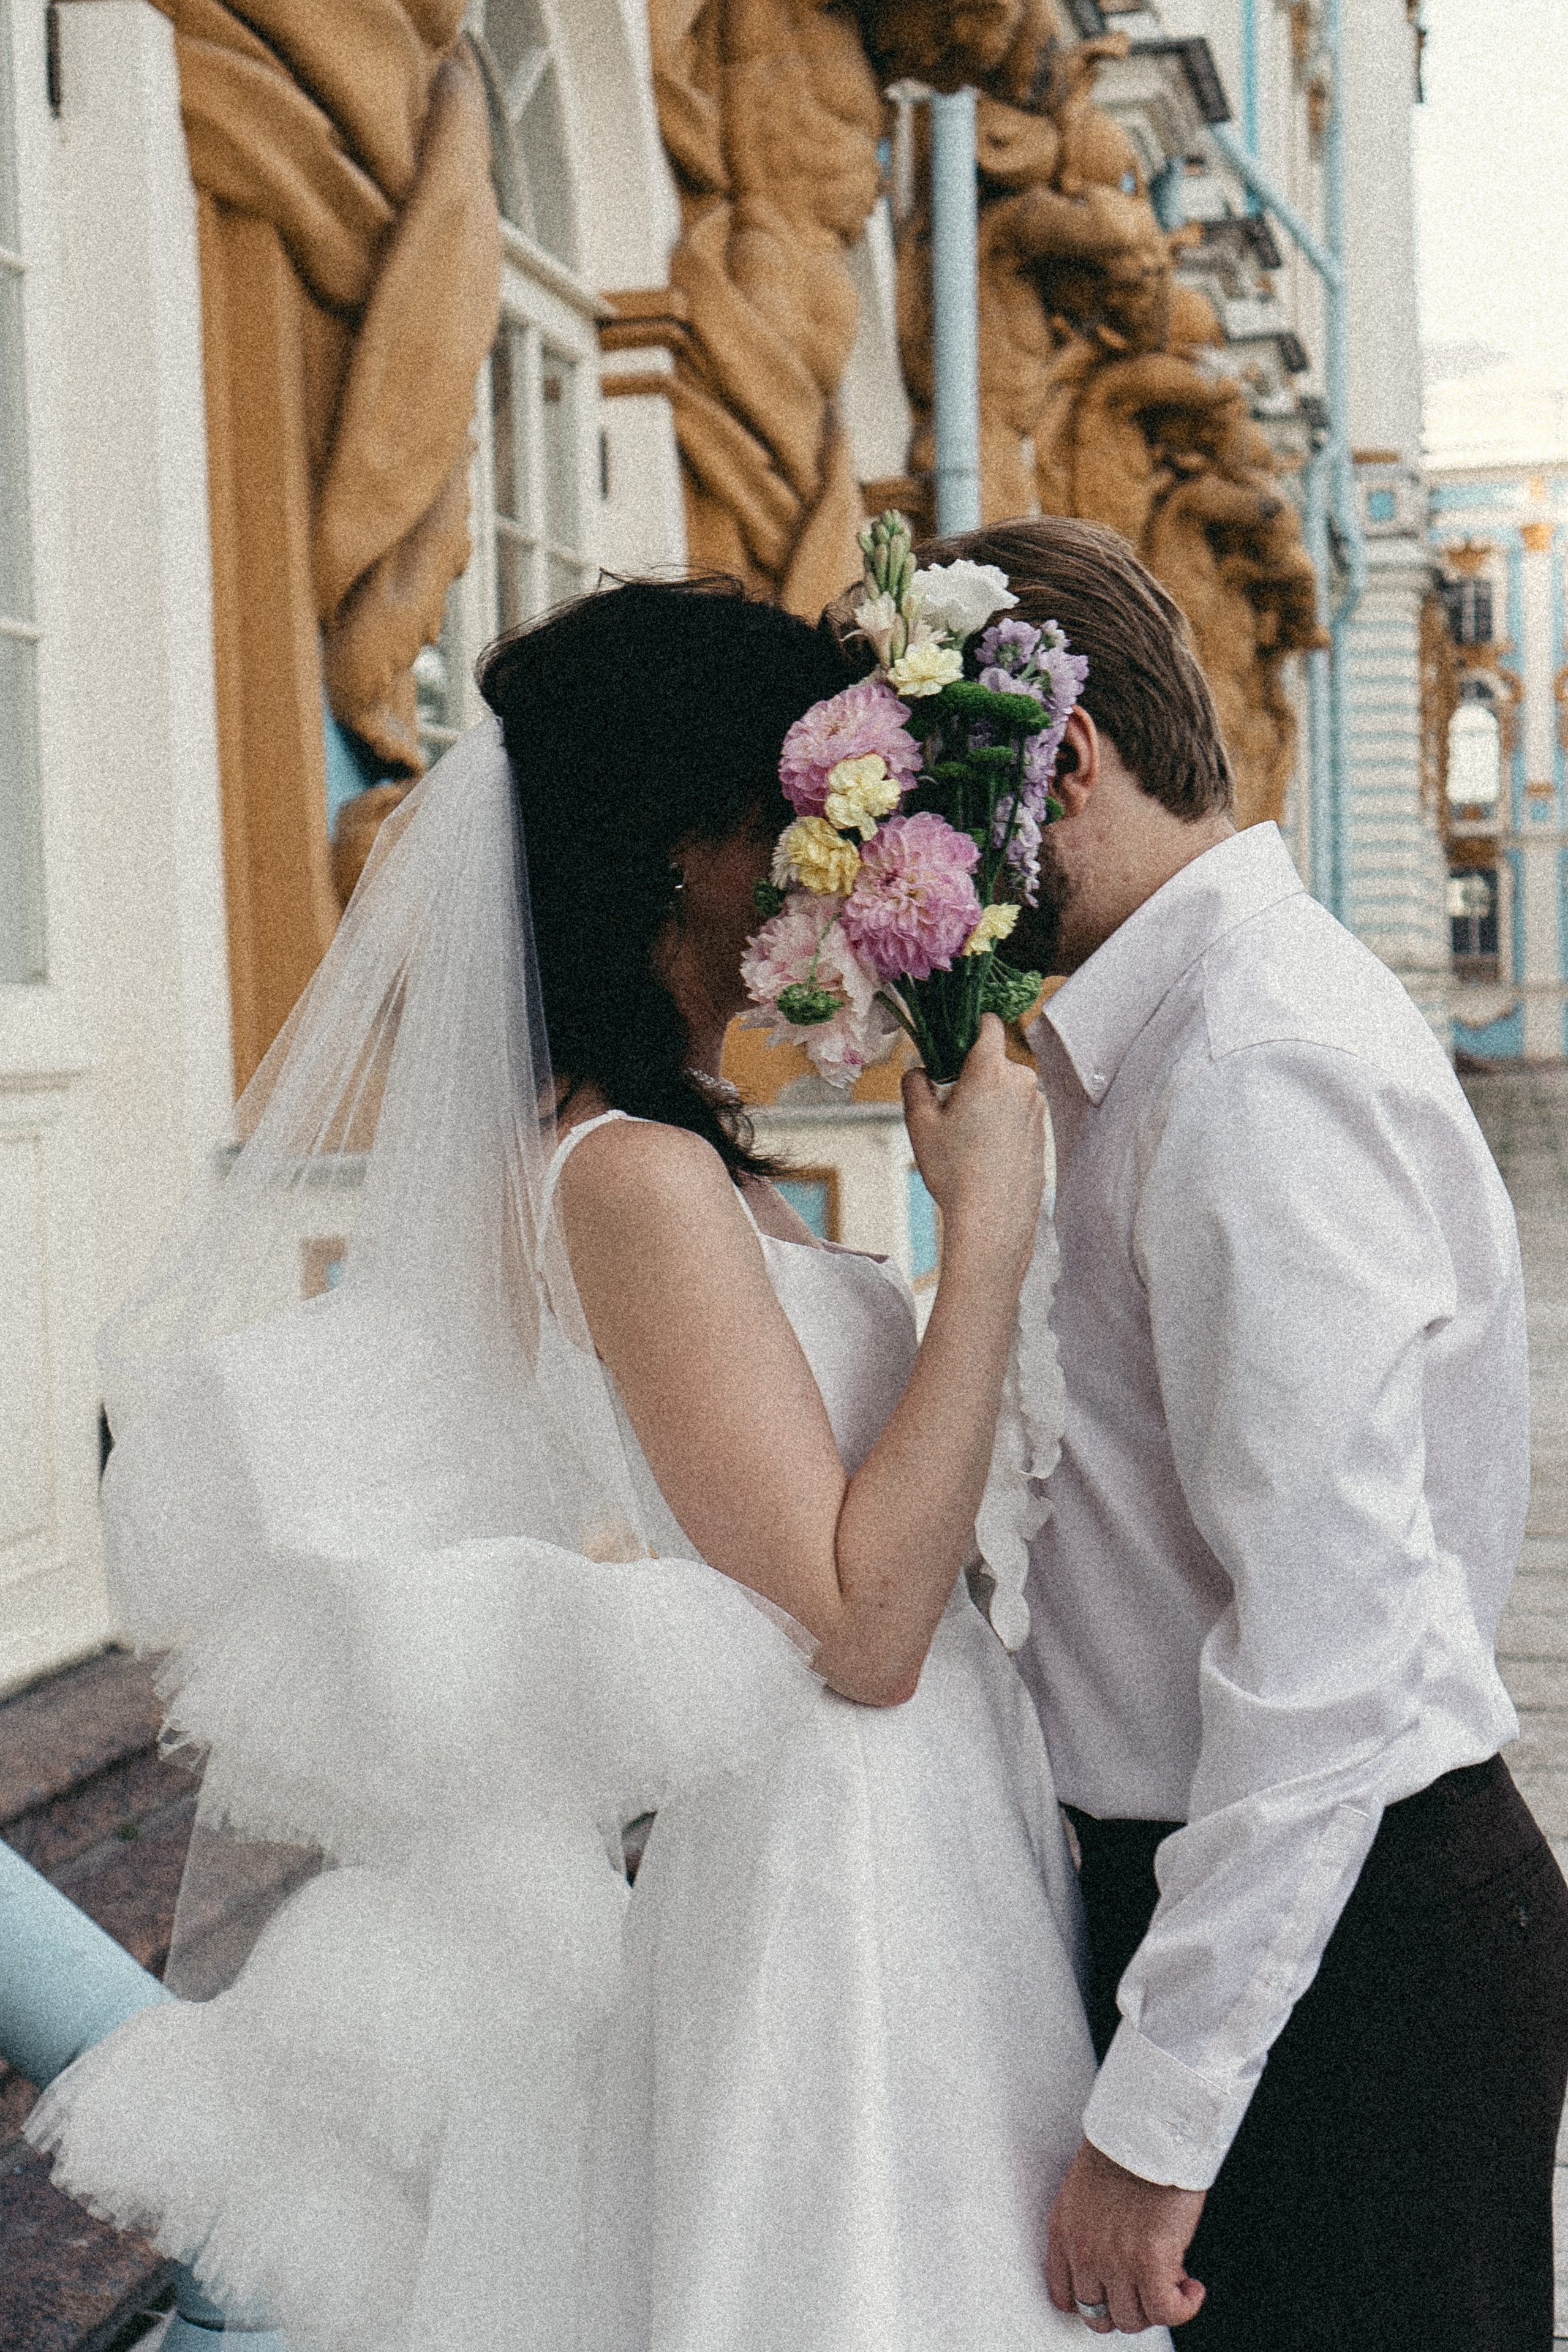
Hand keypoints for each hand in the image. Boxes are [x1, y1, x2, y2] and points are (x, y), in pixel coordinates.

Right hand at [903, 1015, 1044, 1271]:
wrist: (992, 1217)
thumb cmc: (955, 1170)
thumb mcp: (919, 1123)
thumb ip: (915, 1083)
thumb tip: (920, 1070)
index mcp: (991, 1070)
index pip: (987, 1023)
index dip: (968, 1027)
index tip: (951, 1045)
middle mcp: (1021, 1081)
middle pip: (993, 1059)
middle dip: (971, 1073)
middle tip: (949, 1106)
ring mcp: (1036, 1106)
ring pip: (1006, 1087)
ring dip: (987, 1098)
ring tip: (966, 1136)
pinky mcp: (1042, 1129)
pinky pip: (1018, 1110)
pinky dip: (1001, 1120)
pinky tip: (984, 1150)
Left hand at [1046, 2140, 1206, 2333]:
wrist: (1148, 2125)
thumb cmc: (1126, 2146)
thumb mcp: (1087, 2190)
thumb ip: (1093, 2229)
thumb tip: (1121, 2260)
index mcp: (1063, 2230)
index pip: (1064, 2297)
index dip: (1096, 2302)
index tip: (1117, 2292)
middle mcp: (1083, 2251)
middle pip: (1099, 2316)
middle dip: (1128, 2307)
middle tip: (1150, 2285)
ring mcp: (1114, 2260)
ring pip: (1132, 2319)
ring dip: (1156, 2307)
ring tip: (1174, 2279)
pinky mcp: (1149, 2262)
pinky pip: (1165, 2312)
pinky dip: (1183, 2308)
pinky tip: (1193, 2288)